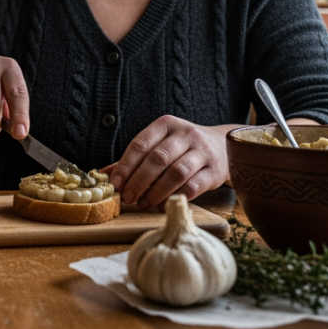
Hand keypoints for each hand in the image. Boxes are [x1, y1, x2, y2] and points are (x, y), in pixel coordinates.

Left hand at [102, 115, 234, 208]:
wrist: (224, 147)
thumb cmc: (184, 148)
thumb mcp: (160, 144)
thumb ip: (135, 159)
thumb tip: (104, 174)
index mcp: (166, 125)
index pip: (141, 144)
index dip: (125, 166)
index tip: (115, 184)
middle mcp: (186, 134)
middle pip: (157, 158)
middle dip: (138, 180)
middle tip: (127, 197)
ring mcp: (203, 151)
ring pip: (176, 172)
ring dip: (156, 191)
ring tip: (142, 203)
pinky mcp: (215, 170)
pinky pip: (194, 185)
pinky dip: (176, 196)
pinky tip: (164, 204)